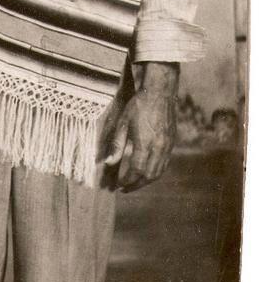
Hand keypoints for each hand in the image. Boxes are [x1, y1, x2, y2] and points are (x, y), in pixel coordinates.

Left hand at [105, 62, 178, 191]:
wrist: (159, 93)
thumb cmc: (138, 106)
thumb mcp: (123, 122)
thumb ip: (117, 144)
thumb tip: (109, 162)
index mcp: (145, 144)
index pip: (136, 171)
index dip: (127, 181)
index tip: (118, 185)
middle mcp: (158, 149)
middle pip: (148, 176)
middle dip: (136, 185)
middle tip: (125, 188)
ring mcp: (167, 147)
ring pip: (158, 172)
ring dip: (146, 181)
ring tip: (135, 183)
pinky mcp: (171, 144)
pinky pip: (164, 164)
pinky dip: (155, 172)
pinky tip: (147, 172)